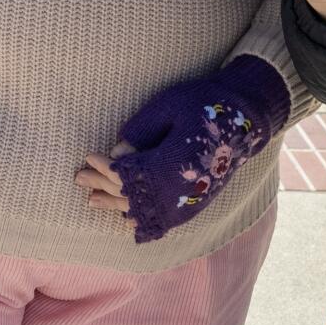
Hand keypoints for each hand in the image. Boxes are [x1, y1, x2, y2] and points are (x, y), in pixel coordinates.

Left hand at [82, 55, 290, 243]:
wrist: (247, 118)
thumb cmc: (205, 103)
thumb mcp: (170, 105)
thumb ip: (141, 130)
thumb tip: (117, 154)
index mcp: (173, 163)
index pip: (129, 174)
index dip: (105, 168)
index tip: (88, 158)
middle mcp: (181, 190)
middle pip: (133, 194)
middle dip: (103, 186)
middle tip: (79, 179)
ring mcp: (190, 201)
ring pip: (146, 211)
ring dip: (117, 205)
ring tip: (92, 201)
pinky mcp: (197, 204)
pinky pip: (164, 220)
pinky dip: (143, 221)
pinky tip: (128, 220)